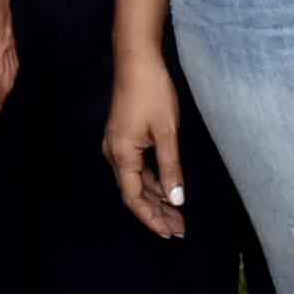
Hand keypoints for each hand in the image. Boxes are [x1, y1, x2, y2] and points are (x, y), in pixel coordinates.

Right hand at [102, 53, 190, 238]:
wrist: (136, 60)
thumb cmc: (153, 93)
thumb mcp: (167, 132)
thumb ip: (171, 168)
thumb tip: (177, 200)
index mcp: (122, 156)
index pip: (134, 198)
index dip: (151, 219)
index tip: (170, 233)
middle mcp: (114, 154)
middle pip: (134, 193)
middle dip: (156, 213)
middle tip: (179, 229)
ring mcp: (116, 145)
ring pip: (136, 181)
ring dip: (155, 198)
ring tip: (177, 214)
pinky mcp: (123, 138)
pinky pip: (137, 168)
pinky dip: (152, 181)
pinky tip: (167, 189)